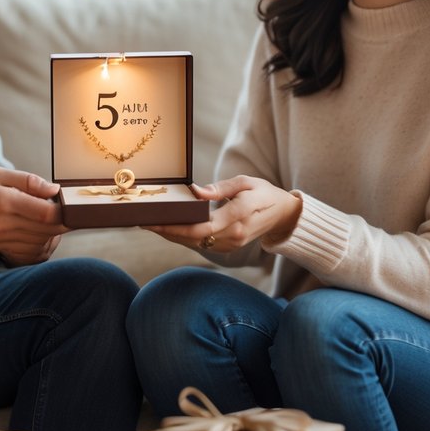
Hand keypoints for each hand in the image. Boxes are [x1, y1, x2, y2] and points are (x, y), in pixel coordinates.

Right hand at [0, 167, 66, 265]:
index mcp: (3, 202)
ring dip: (54, 234)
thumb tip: (54, 190)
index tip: (70, 202)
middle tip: (70, 210)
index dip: (65, 210)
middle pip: (47, 231)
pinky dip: (41, 244)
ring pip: (40, 244)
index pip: (46, 214)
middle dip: (64, 222)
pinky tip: (42, 232)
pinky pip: (28, 253)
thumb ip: (27, 181)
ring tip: (55, 220)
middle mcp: (2, 225)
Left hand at [144, 175, 301, 253]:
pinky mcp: (230, 247)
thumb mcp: (246, 182)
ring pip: (196, 244)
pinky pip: (202, 245)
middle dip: (168, 231)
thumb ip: (221, 188)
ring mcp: (232, 244)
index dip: (176, 226)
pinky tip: (171, 230)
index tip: (157, 219)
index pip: (202, 227)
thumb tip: (196, 192)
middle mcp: (234, 235)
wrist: (284, 215)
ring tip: (152, 225)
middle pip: (194, 238)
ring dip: (174, 236)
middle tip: (145, 223)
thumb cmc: (264, 193)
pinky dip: (185, 239)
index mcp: (239, 216)